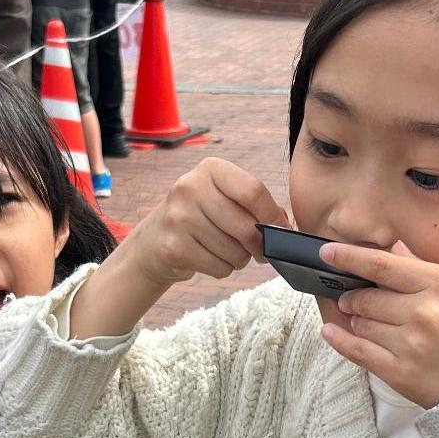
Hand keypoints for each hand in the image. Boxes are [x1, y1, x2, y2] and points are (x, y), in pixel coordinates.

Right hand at [80, 158, 287, 335]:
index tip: (280, 232)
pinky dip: (224, 269)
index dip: (273, 217)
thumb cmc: (202, 217)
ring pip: (234, 252)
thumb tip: (283, 227)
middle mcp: (190, 187)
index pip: (253, 191)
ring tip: (227, 251)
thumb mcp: (224, 198)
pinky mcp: (174, 247)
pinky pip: (219, 267)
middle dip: (259, 246)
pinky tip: (211, 259)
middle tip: (259, 251)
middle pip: (246, 226)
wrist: (155, 239)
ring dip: (240, 259)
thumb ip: (255, 205)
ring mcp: (178, 217)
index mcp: (210, 169)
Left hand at [321, 241, 438, 408]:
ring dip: (355, 319)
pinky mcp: (400, 373)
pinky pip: (357, 351)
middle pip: (367, 296)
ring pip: (361, 323)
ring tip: (362, 320)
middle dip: (354, 296)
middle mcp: (423, 311)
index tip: (328, 253)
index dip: (349, 257)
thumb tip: (394, 251)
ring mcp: (409, 343)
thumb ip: (427, 272)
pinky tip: (330, 333)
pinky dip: (340, 341)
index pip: (383, 264)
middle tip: (352, 298)